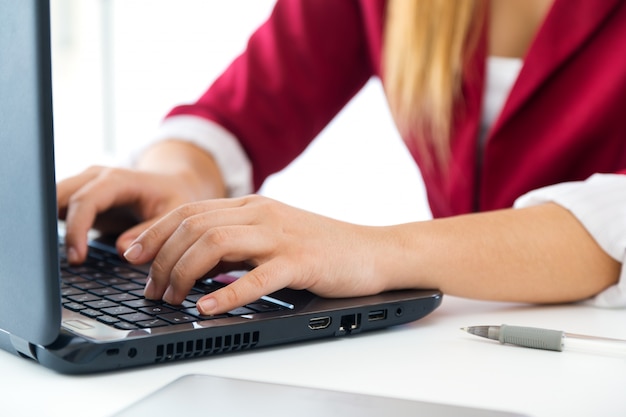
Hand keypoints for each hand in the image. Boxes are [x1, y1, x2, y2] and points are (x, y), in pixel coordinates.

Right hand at [57, 166, 209, 263]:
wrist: (171, 185)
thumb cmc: (173, 198)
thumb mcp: (174, 213)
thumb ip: (151, 232)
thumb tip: (123, 251)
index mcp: (118, 180)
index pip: (85, 200)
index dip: (77, 229)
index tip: (77, 257)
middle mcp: (96, 178)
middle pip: (59, 195)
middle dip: (51, 225)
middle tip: (55, 260)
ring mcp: (85, 185)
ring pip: (52, 199)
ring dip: (48, 225)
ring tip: (50, 256)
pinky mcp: (80, 197)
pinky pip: (58, 208)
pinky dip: (52, 225)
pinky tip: (55, 248)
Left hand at [123, 195, 391, 314]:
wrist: (371, 250)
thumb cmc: (320, 247)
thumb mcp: (272, 234)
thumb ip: (237, 240)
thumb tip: (194, 260)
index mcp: (251, 205)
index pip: (189, 211)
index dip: (154, 232)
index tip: (132, 255)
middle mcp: (261, 214)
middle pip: (193, 227)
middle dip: (160, 259)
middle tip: (150, 289)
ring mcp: (280, 236)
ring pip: (215, 246)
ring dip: (183, 274)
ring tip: (171, 300)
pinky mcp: (300, 261)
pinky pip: (255, 278)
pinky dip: (226, 294)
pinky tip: (208, 309)